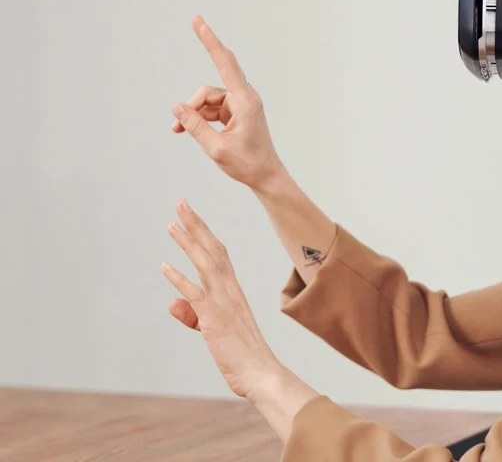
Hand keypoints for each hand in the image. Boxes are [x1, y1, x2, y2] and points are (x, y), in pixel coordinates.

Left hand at [161, 198, 284, 399]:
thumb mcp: (213, 330)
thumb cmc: (241, 354)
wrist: (262, 372)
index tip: (190, 216)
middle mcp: (230, 290)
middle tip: (181, 203)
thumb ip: (192, 314)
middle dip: (196, 225)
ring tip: (172, 224)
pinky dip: (179, 279)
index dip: (204, 233)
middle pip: (212, 250)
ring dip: (188, 242)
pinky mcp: (215, 317)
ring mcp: (223, 302)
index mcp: (233, 290)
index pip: (218, 253)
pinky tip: (164, 266)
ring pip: (205, 264)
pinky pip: (195, 294)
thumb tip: (172, 302)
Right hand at [171, 15, 283, 188]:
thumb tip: (178, 108)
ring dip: (194, 114)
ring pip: (208, 101)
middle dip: (193, 103)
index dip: (210, 40)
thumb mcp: (216, 147)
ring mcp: (241, 105)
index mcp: (244, 101)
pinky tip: (185, 129)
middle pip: (209, 89)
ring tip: (180, 131)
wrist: (266, 176)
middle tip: (180, 107)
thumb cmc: (247, 164)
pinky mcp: (237, 113)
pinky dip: (200, 118)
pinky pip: (212, 109)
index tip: (198, 20)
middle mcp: (244, 98)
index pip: (225, 63)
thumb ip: (194, 126)